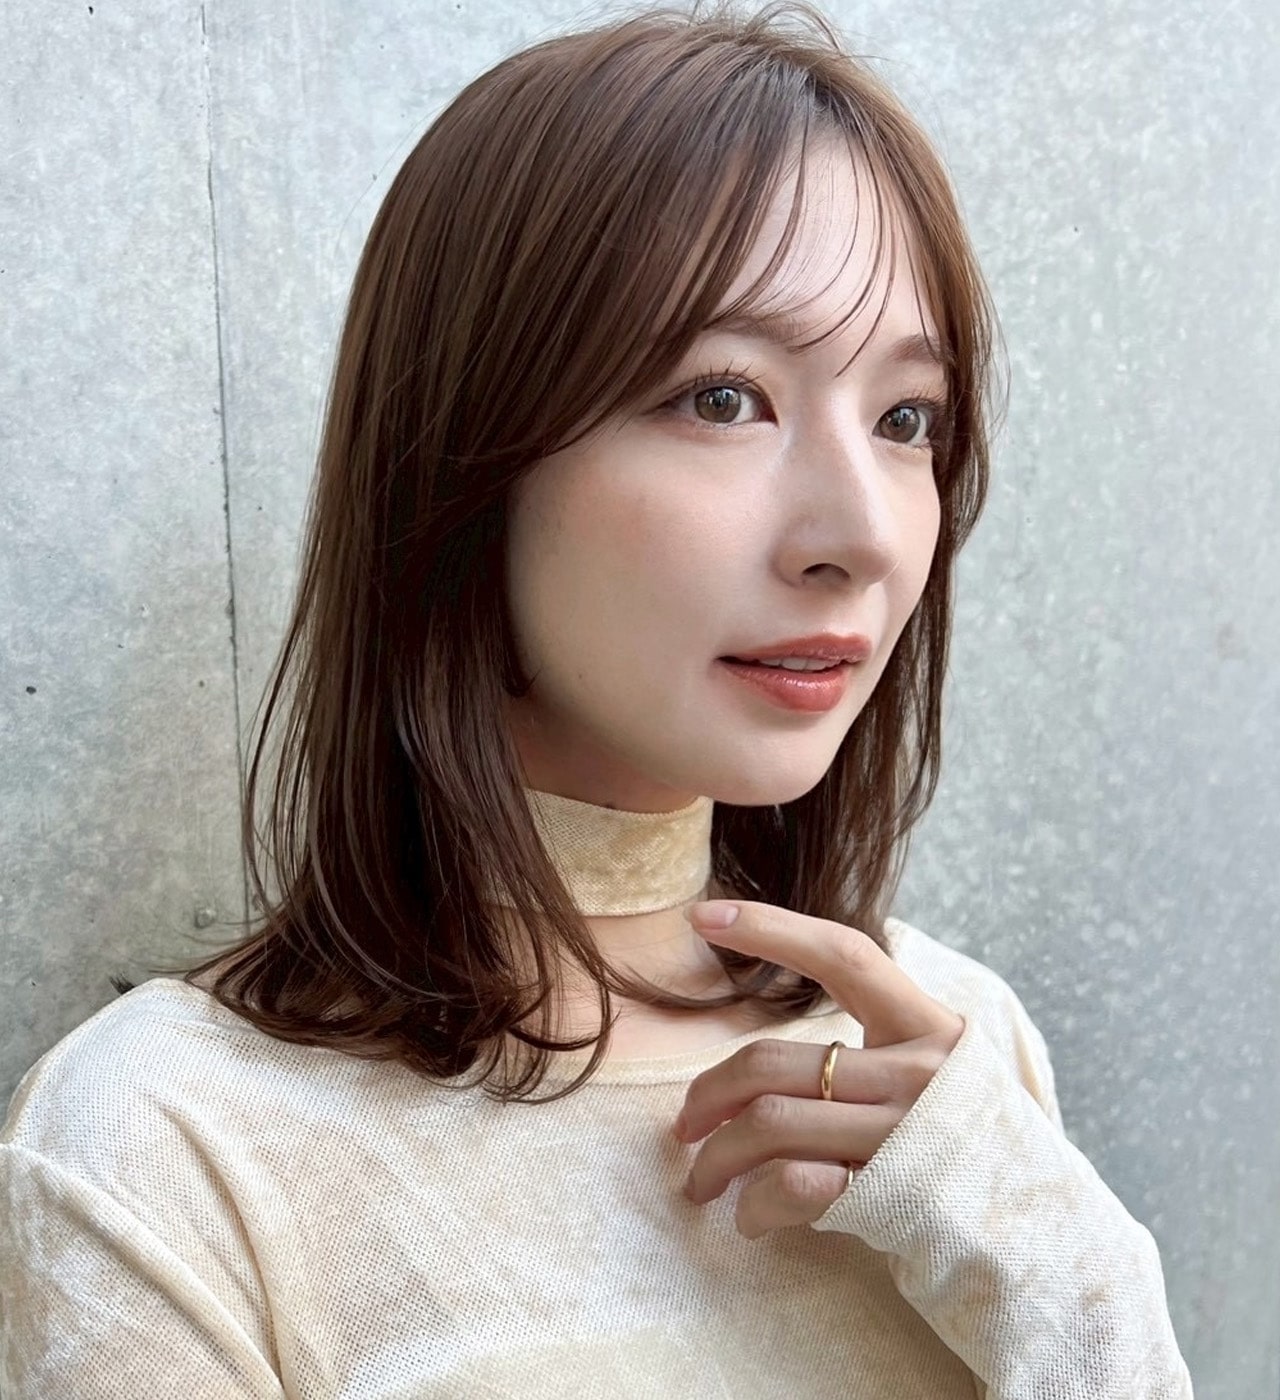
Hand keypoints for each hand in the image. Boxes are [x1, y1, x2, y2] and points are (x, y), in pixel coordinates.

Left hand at [673, 900, 965, 1238]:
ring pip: (770, 1124)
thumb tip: (770, 1068)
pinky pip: (795, 1184)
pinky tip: (748, 1218)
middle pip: (775, 1062)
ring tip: (701, 1182)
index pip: (843, 955)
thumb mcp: (940, 1077)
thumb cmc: (968, 1151)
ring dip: (715, 1158)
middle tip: (684, 1125)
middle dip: (709, 1093)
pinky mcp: (892, 1193)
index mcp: (928, 1027)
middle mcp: (918, 1072)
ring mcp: (904, 1133)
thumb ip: (878, 1054)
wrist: (1041, 1245)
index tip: (703, 917)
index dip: (772, 928)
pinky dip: (756, 1203)